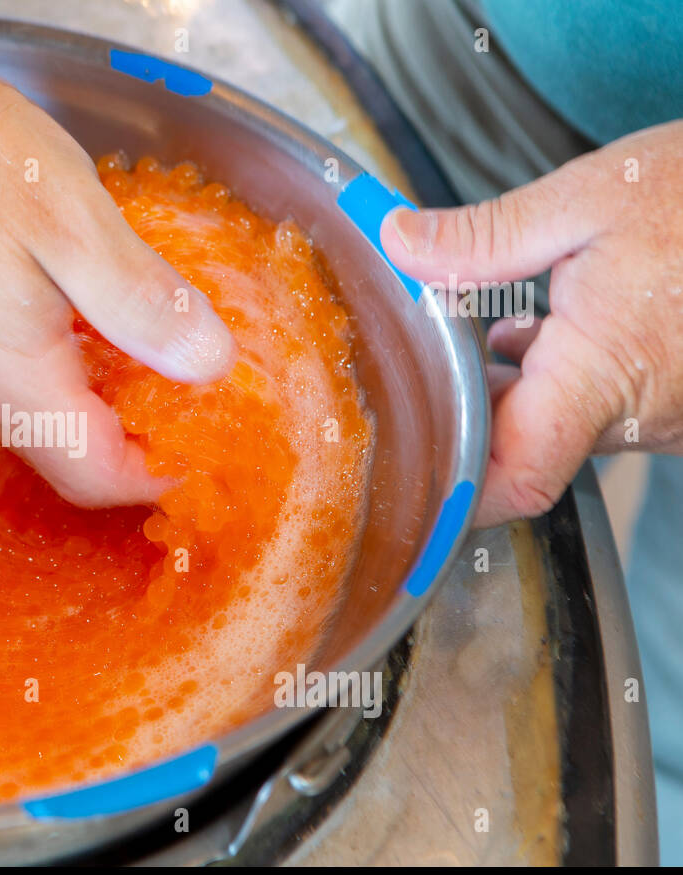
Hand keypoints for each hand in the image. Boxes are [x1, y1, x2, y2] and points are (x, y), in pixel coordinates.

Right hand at [0, 0, 234, 506]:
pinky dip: (55, 376)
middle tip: (191, 403)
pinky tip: (80, 321)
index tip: (208, 448)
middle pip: (63, 456)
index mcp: (10, 373)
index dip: (158, 476)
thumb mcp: (74, 219)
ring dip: (94, 408)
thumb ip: (142, 301)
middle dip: (131, 446)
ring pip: (33, 421)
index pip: (94, 474)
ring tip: (147, 356)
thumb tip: (210, 365)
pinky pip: (3, 383)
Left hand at [380, 120, 682, 526]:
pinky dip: (563, 382)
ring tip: (491, 330)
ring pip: (563, 430)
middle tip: (430, 358)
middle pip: (526, 451)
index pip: (518, 478)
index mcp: (606, 371)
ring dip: (517, 392)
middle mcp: (643, 415)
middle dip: (473, 411)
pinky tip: (547, 329)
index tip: (411, 479)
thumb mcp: (592, 198)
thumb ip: (486, 237)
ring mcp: (671, 418)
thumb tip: (399, 245)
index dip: (459, 496)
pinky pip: (605, 413)